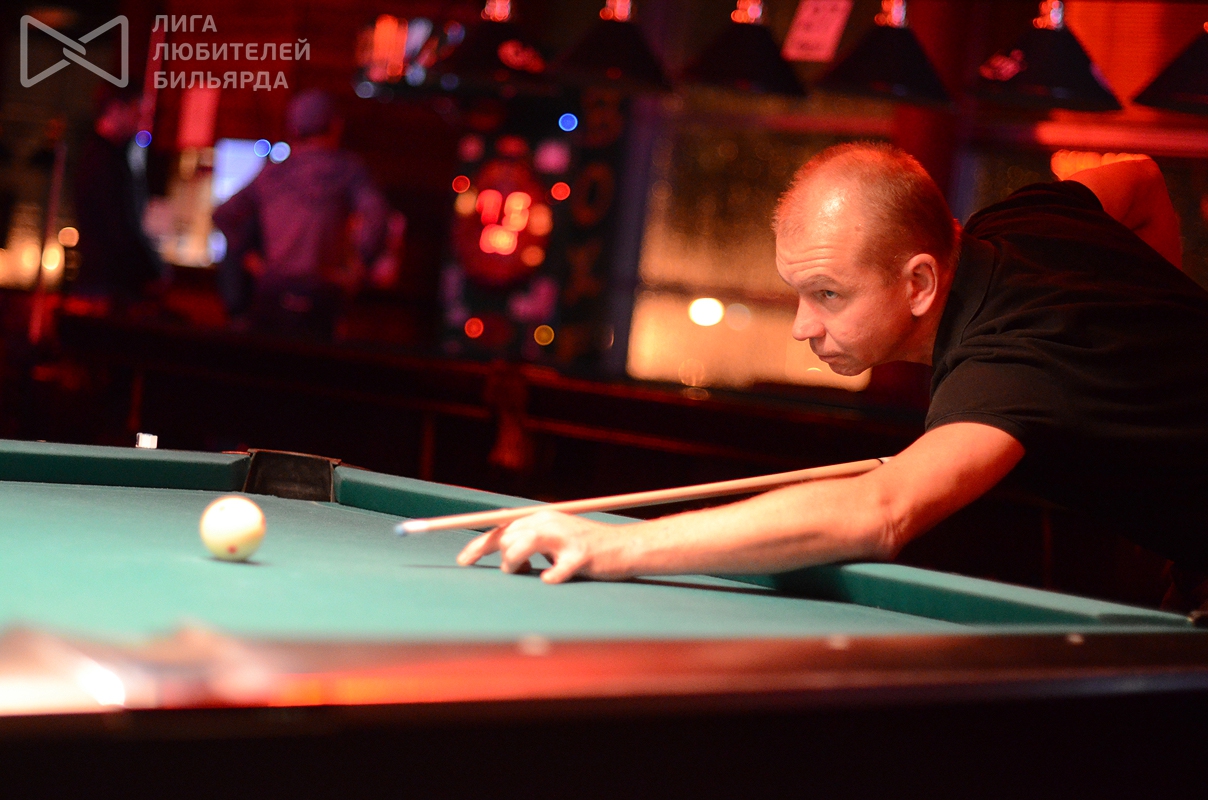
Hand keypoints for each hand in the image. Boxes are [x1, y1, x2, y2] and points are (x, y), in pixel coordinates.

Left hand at [456, 510, 625, 583]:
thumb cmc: (586, 550)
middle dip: (500, 559)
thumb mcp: (555, 541)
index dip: (478, 545)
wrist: (625, 548)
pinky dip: (549, 578)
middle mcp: (550, 522)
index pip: (501, 528)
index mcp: (540, 518)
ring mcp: (566, 538)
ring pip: (523, 544)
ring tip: (524, 573)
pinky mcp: (582, 555)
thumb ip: (530, 544)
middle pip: (507, 536)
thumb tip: (506, 559)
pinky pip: (555, 571)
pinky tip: (552, 579)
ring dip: (514, 563)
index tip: (462, 562)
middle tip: (516, 573)